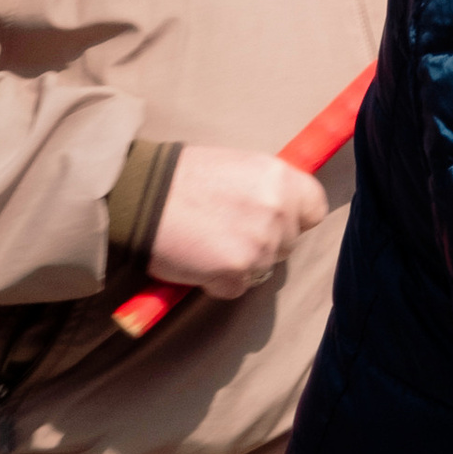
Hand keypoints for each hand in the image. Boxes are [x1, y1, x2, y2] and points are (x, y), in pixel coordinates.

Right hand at [147, 144, 329, 298]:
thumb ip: (267, 189)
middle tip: (225, 229)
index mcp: (280, 178)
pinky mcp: (236, 271)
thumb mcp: (237, 166)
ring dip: (240, 263)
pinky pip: (237, 287)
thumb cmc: (181, 178)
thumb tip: (285, 210)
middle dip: (263, 242)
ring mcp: (259, 244)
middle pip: (288, 243)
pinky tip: (197, 259)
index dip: (295, 217)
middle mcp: (278, 210)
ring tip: (206, 241)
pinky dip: (218, 281)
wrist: (138, 195)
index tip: (276, 219)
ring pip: (263, 268)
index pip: (315, 210)